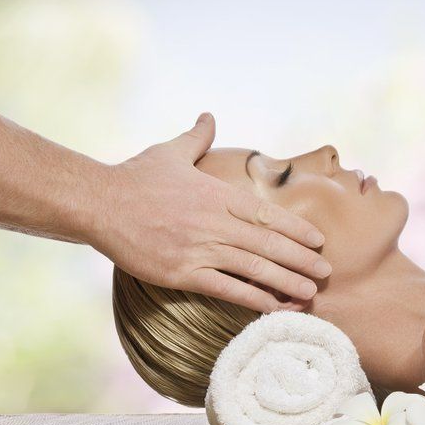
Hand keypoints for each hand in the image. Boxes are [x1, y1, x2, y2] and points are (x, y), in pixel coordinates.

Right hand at [83, 113, 330, 312]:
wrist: (97, 202)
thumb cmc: (134, 177)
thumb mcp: (170, 152)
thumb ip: (197, 138)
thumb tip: (209, 115)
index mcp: (216, 194)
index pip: (267, 215)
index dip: (296, 230)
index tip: (318, 242)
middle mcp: (214, 221)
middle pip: (268, 244)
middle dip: (301, 260)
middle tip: (326, 274)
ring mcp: (199, 248)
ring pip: (254, 268)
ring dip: (286, 282)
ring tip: (310, 294)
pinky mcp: (182, 273)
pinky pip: (227, 289)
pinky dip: (254, 300)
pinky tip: (274, 308)